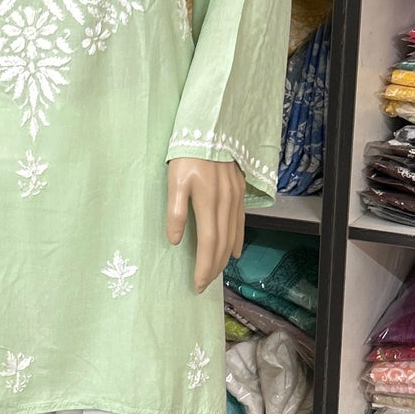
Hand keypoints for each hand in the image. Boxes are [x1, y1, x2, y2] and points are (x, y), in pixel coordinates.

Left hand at [165, 158, 245, 293]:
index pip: (208, 243)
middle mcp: (226, 204)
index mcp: (208, 203)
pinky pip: (240, 222)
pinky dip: (237, 239)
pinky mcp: (239, 191)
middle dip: (214, 267)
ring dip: (224, 257)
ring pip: (233, 235)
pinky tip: (235, 251)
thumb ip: (175, 211)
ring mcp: (235, 198)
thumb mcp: (175, 181)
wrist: (210, 128)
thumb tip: (174, 241)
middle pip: (222, 244)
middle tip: (204, 285)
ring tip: (216, 273)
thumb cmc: (188, 154)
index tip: (197, 284)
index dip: (203, 266)